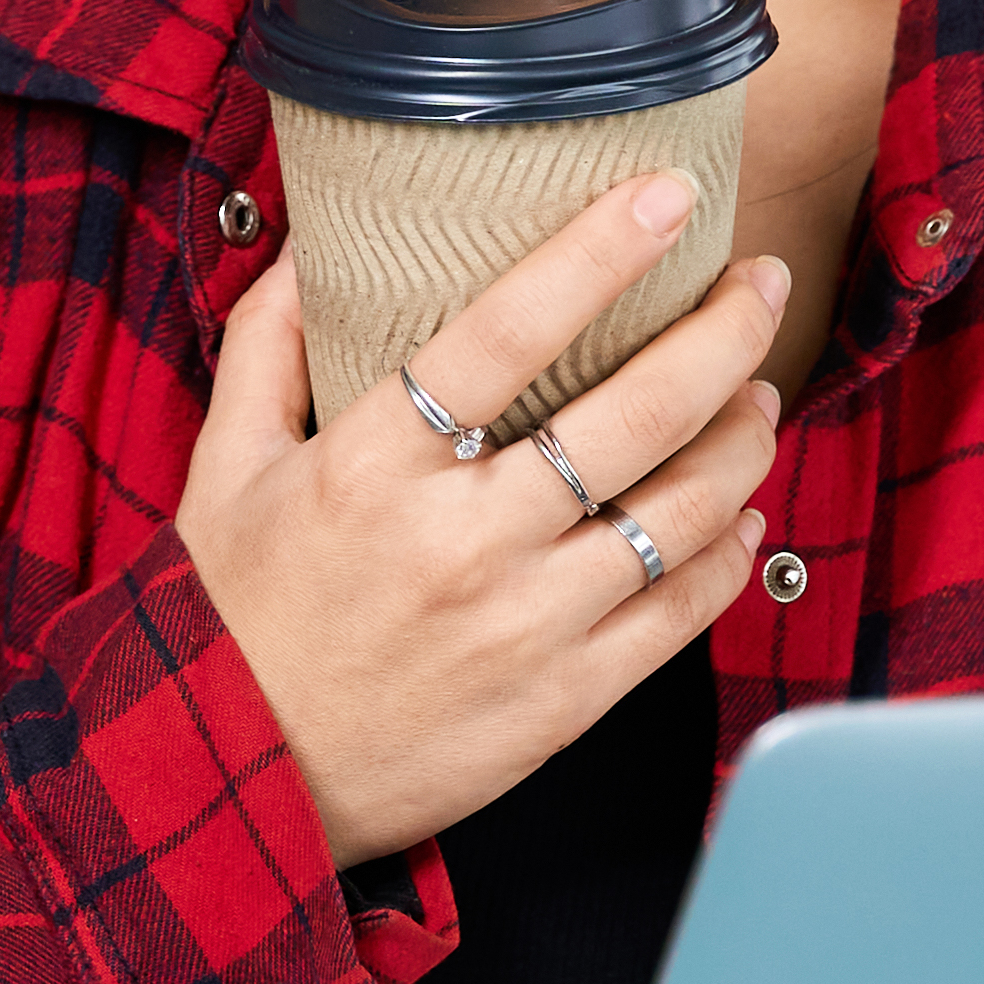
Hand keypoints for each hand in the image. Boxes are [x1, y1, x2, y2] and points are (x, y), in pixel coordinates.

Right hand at [178, 171, 789, 869]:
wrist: (237, 786)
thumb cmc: (232, 620)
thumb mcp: (221, 470)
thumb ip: (268, 345)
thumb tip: (312, 242)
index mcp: (373, 466)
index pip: (508, 331)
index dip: (600, 251)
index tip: (668, 196)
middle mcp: (463, 540)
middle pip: (634, 412)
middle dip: (724, 331)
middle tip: (761, 283)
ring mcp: (526, 623)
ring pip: (681, 508)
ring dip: (742, 436)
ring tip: (758, 393)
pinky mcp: (566, 699)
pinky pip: (680, 610)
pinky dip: (728, 552)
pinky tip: (738, 512)